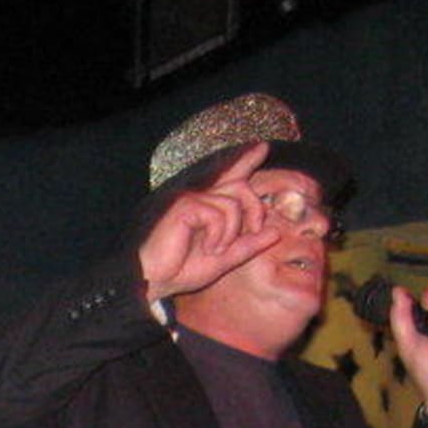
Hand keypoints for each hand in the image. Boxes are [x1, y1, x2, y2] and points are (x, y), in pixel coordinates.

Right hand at [138, 143, 282, 303]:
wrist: (152, 281)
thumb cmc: (180, 271)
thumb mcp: (223, 260)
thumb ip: (248, 246)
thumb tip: (276, 233)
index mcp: (207, 207)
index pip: (231, 177)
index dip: (246, 161)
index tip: (262, 147)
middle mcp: (199, 198)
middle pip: (241, 187)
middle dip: (255, 209)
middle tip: (254, 231)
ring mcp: (191, 199)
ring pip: (233, 203)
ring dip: (232, 231)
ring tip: (216, 250)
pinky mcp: (185, 206)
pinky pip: (218, 213)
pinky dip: (219, 234)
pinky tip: (208, 249)